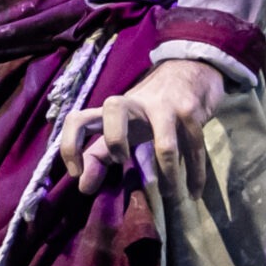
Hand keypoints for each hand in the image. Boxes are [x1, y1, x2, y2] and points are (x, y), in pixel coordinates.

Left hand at [58, 58, 223, 194]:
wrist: (189, 70)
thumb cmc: (149, 109)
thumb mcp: (123, 127)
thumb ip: (100, 154)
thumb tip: (82, 187)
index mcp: (114, 111)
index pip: (80, 118)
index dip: (70, 145)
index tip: (76, 174)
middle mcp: (136, 104)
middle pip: (113, 107)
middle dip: (116, 138)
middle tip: (123, 161)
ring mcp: (165, 106)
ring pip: (165, 143)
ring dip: (169, 175)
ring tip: (170, 195)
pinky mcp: (191, 112)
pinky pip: (195, 149)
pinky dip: (195, 176)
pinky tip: (194, 192)